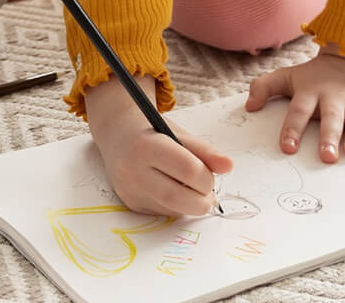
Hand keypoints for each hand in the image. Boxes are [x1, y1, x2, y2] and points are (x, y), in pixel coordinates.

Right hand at [86, 75, 232, 215]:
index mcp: (146, 146)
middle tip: (208, 193)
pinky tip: (173, 190)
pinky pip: (163, 213)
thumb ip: (204, 150)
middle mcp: (133, 170)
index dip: (206, 177)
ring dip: (190, 204)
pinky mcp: (131, 204)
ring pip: (173, 209)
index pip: (187, 170)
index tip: (210, 174)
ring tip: (191, 188)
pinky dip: (177, 206)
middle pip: (178, 197)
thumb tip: (228, 166)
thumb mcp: (177, 133)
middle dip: (202, 199)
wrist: (117, 135)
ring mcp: (130, 190)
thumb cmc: (151, 131)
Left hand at [245, 44, 344, 162]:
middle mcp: (334, 97)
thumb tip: (248, 107)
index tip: (287, 147)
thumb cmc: (314, 76)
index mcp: (310, 92)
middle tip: (326, 157)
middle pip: (330, 118)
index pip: (299, 110)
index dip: (292, 128)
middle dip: (328, 136)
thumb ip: (264, 88)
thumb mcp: (287, 77)